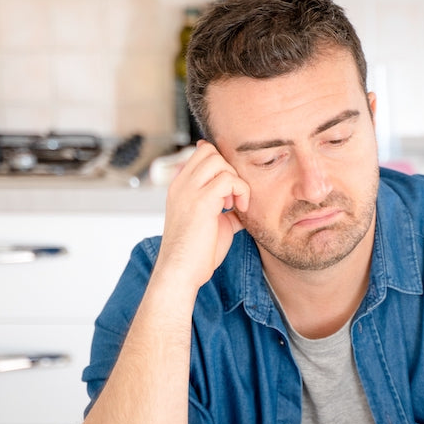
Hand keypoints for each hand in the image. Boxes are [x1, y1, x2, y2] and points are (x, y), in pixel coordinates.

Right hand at [154, 141, 250, 291]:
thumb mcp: (213, 223)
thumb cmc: (196, 254)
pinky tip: (239, 210)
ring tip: (235, 204)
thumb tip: (243, 205)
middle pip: (209, 150)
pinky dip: (240, 191)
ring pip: (218, 160)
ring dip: (235, 179)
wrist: (181, 273)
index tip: (229, 192)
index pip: (201, 153)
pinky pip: (228, 179)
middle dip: (229, 169)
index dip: (222, 166)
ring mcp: (189, 191)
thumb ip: (225, 208)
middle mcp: (181, 184)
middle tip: (233, 196)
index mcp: (180, 187)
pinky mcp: (201, 202)